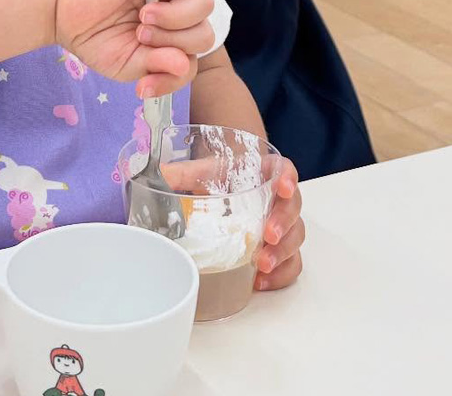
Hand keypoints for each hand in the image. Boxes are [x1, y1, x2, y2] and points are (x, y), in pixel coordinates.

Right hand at [54, 0, 214, 97]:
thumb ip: (159, 68)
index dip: (174, 73)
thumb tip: (182, 65)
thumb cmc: (99, 40)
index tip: (143, 84)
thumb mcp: (129, 65)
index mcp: (175, 38)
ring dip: (174, 17)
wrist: (66, 16)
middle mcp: (179, 12)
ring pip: (203, 2)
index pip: (195, 58)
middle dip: (172, 42)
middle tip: (140, 36)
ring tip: (144, 18)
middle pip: (204, 32)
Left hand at [158, 153, 304, 290]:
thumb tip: (155, 176)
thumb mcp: (200, 173)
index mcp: (265, 172)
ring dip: (283, 252)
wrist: (224, 192)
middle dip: (284, 222)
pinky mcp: (280, 250)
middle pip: (294, 207)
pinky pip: (291, 264)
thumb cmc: (219, 180)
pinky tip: (261, 282)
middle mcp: (279, 199)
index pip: (285, 169)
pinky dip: (280, 275)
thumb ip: (180, 174)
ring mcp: (283, 225)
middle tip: (268, 235)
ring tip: (262, 265)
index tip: (282, 187)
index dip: (288, 177)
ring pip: (296, 238)